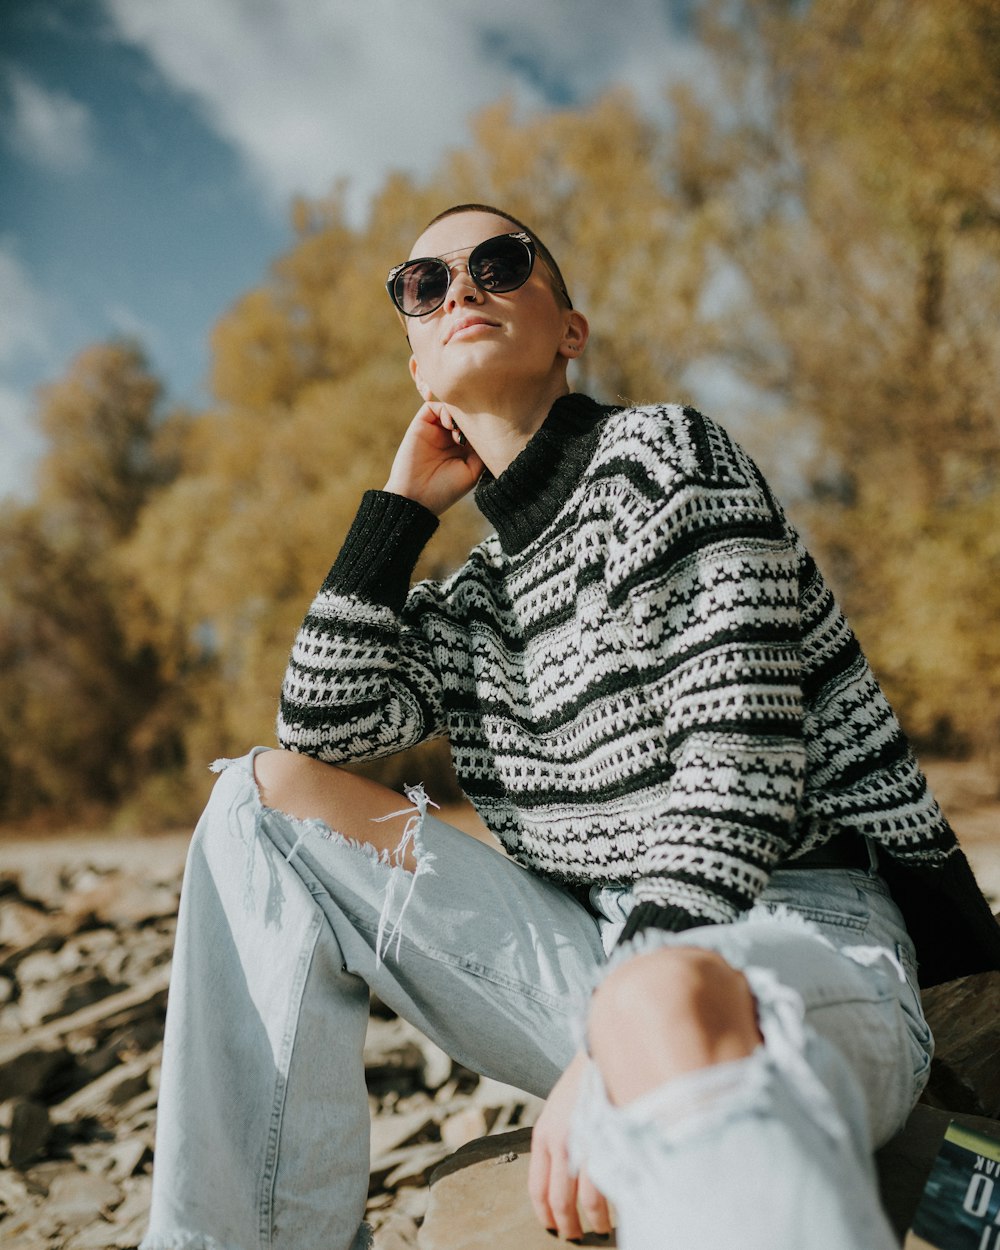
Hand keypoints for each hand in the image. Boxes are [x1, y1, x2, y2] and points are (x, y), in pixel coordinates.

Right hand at [383, 402, 484, 516]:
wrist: (416, 497)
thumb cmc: (446, 489)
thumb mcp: (472, 472)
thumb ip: (481, 450)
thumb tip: (486, 429)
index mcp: (462, 448)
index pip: (475, 426)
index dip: (482, 424)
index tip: (487, 433)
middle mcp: (448, 437)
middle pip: (463, 414)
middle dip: (471, 416)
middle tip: (472, 429)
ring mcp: (434, 430)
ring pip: (450, 408)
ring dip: (458, 413)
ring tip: (458, 430)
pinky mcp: (420, 425)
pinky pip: (432, 406)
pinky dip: (444, 409)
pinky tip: (450, 423)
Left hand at [529, 1049, 612, 1241]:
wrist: (604, 1053)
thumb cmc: (583, 1083)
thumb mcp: (557, 1110)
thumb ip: (555, 1141)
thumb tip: (560, 1178)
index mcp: (544, 1136)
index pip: (537, 1189)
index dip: (545, 1215)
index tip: (552, 1228)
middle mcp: (562, 1143)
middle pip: (560, 1201)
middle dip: (568, 1226)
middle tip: (576, 1236)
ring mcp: (588, 1144)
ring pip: (588, 1201)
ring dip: (595, 1221)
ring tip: (601, 1228)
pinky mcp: (612, 1141)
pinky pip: (613, 1184)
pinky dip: (616, 1203)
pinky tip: (620, 1208)